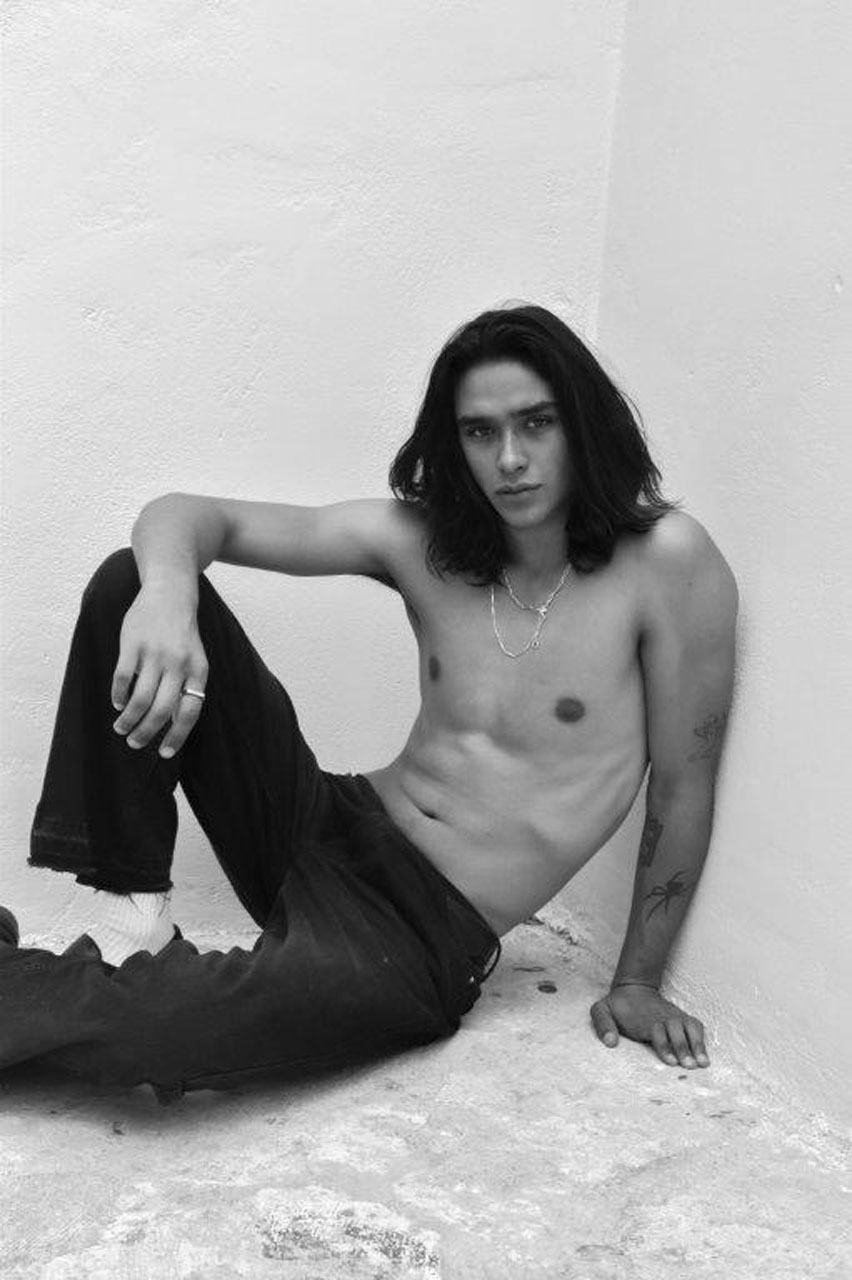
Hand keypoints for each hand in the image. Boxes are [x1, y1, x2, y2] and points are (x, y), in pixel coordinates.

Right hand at [111, 582, 207, 757]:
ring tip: (121, 728)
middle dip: (147, 732)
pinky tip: (118, 704)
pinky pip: (122, 678)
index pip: (190, 712)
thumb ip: (186, 687)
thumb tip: (173, 723)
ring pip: (140, 699)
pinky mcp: (133, 644)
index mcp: (198, 671)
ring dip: (129, 719)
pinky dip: (118, 696)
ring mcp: (155, 654)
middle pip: (162, 710)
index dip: (177, 736)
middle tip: (135, 742)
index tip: (164, 753)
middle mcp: (178, 664)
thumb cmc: (182, 634)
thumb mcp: (194, 659)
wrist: (170, 594)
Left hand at [590, 984, 709, 1068]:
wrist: (634, 988)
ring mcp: (674, 1016)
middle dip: (683, 1048)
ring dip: (697, 1045)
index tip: (669, 1061)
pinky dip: (701, 1039)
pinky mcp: (682, 1018)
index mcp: (643, 1018)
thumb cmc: (617, 1006)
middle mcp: (662, 1017)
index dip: (664, 1045)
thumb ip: (603, 1024)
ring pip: (689, 1028)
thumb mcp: (601, 1010)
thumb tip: (610, 1043)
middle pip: (676, 1030)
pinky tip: (705, 1056)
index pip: (656, 1030)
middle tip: (689, 1066)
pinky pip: (695, 1026)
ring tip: (703, 1063)